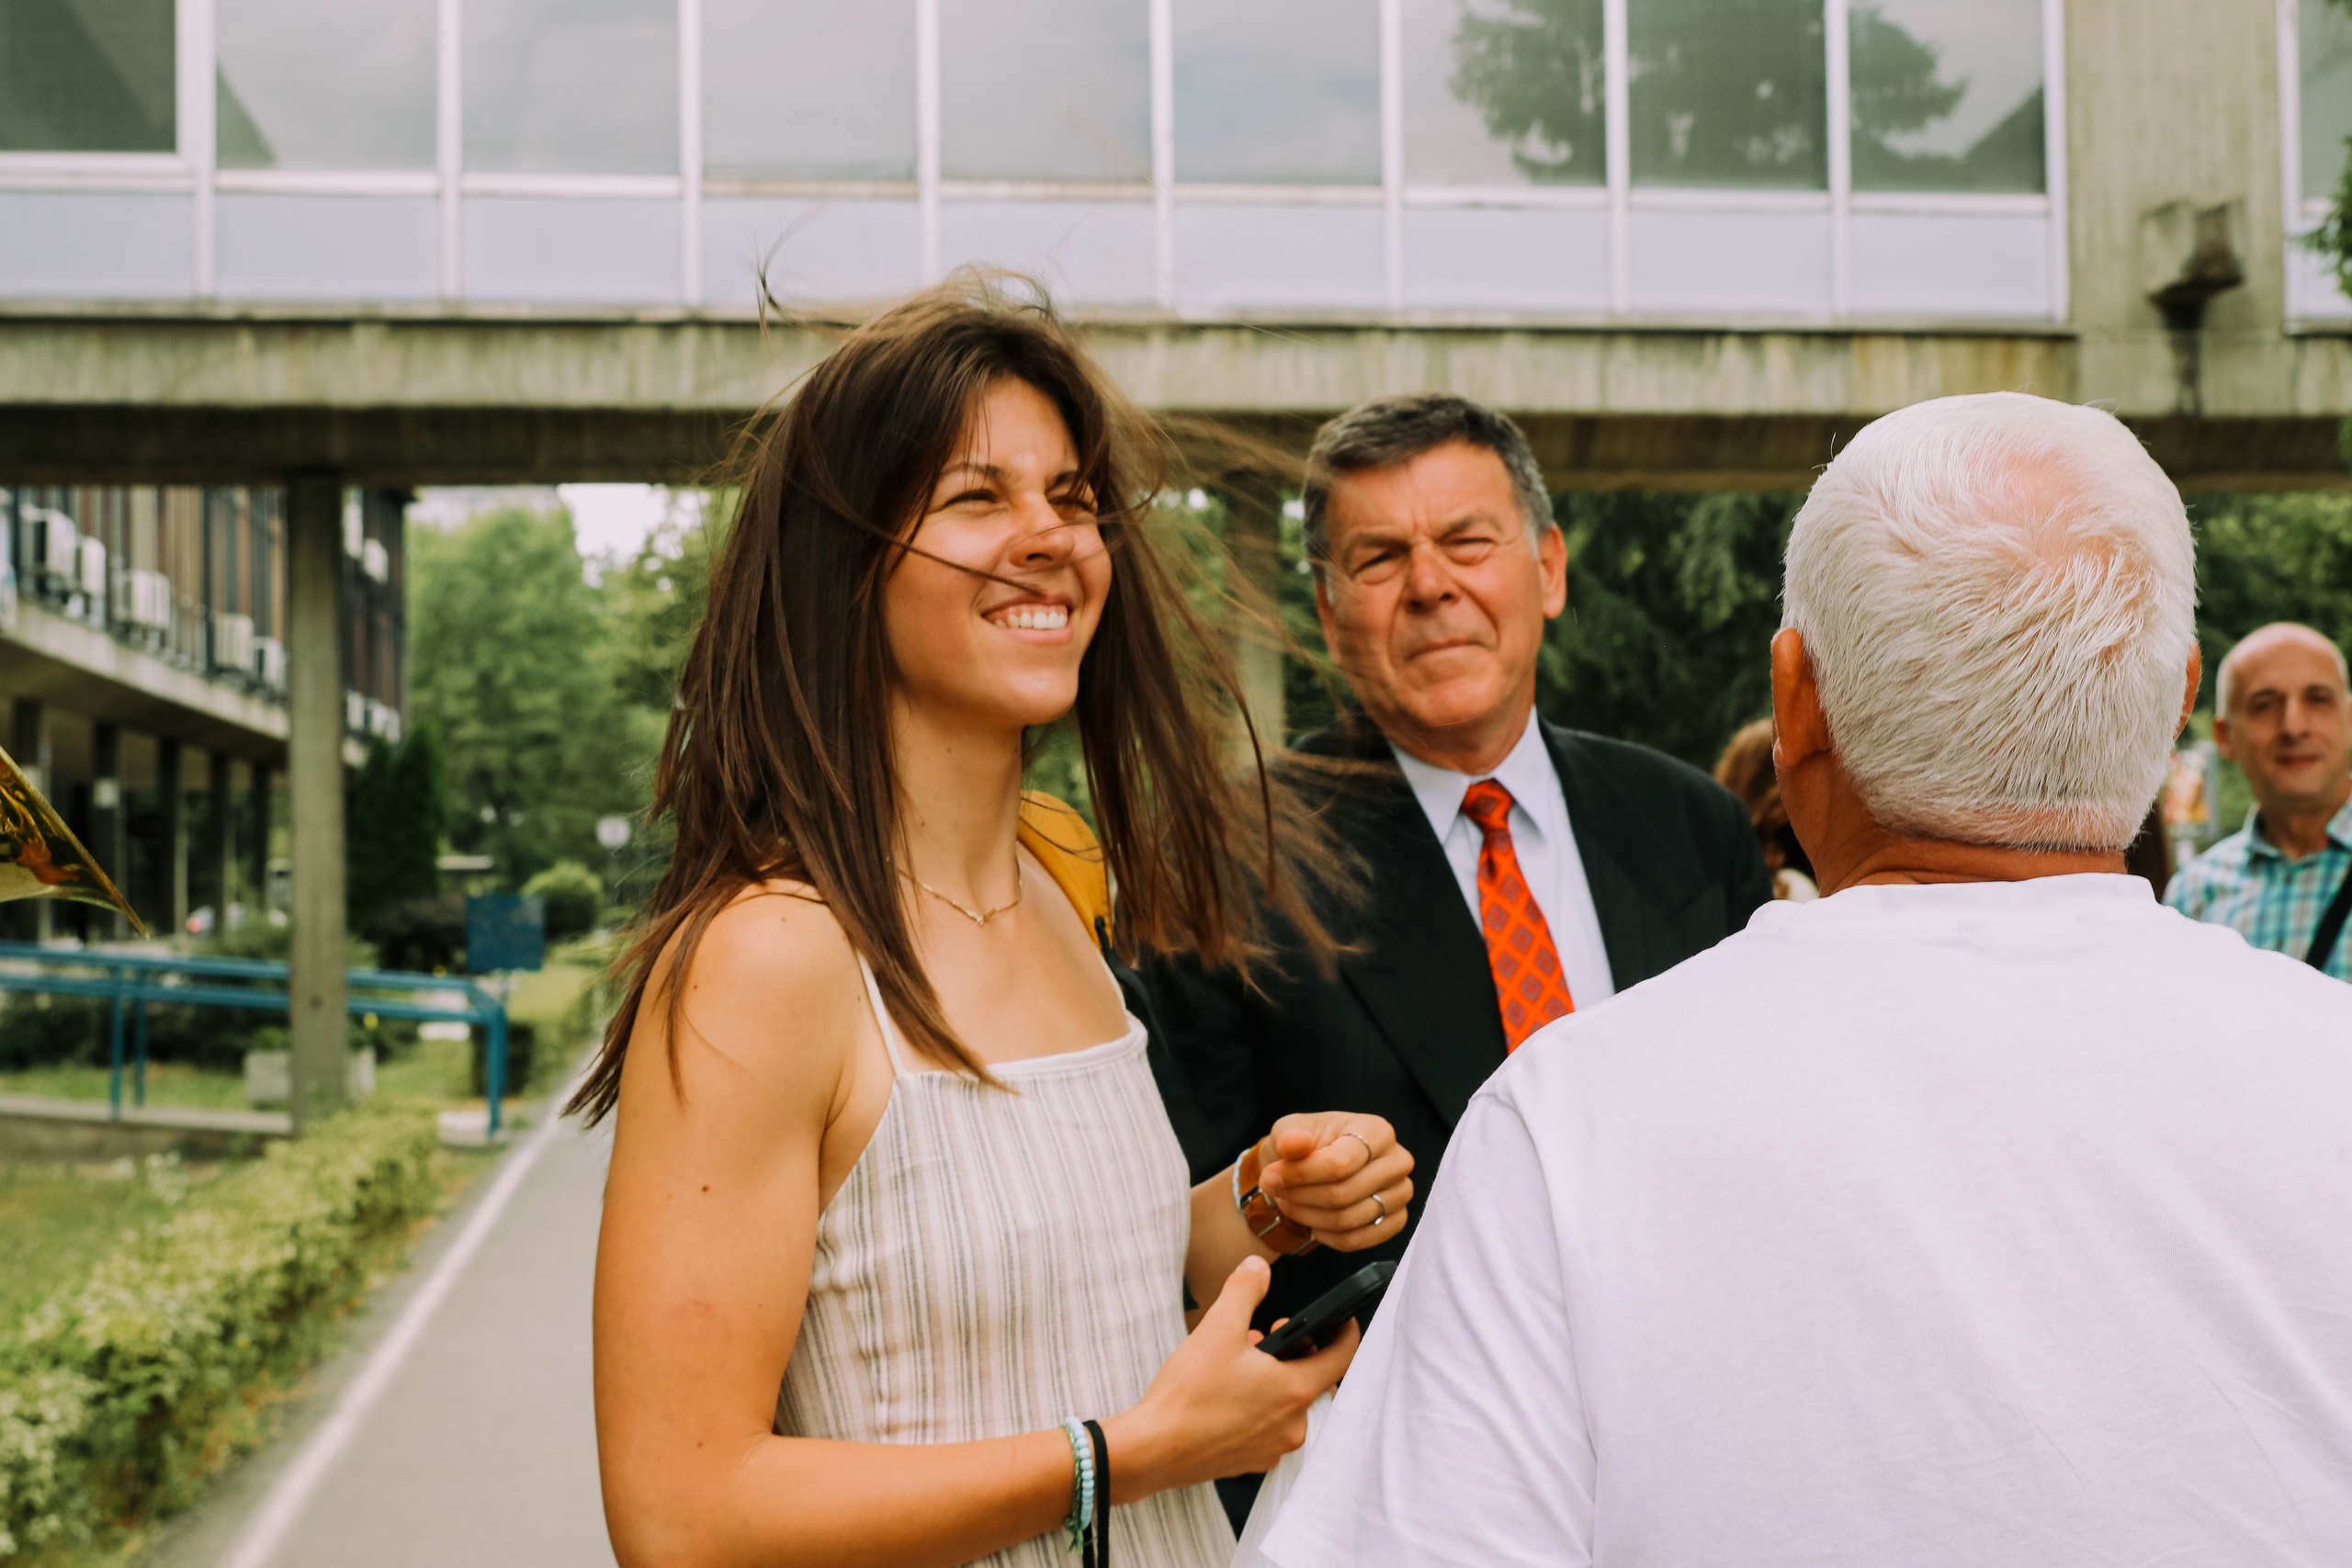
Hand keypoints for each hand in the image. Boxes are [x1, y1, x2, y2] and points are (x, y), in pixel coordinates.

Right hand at [1102, 1256, 1356, 1500]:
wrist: (1152, 1449)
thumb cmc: (1188, 1394)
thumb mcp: (1218, 1327)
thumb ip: (1244, 1289)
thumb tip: (1258, 1267)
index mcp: (1294, 1391)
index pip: (1341, 1358)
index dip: (1345, 1333)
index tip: (1343, 1319)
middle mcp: (1293, 1425)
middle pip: (1310, 1379)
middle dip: (1292, 1351)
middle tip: (1264, 1334)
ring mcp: (1273, 1447)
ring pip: (1286, 1403)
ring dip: (1271, 1378)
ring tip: (1238, 1361)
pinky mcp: (1252, 1461)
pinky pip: (1267, 1426)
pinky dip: (1256, 1405)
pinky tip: (1227, 1392)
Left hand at [1256, 1113, 1413, 1251]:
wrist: (1313, 1169)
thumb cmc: (1305, 1146)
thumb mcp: (1289, 1131)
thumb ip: (1289, 1135)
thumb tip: (1293, 1143)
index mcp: (1377, 1131)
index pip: (1341, 1163)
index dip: (1301, 1175)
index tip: (1271, 1176)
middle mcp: (1397, 1161)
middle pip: (1343, 1193)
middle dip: (1300, 1196)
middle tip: (1276, 1190)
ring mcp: (1401, 1193)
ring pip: (1348, 1220)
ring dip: (1308, 1216)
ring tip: (1289, 1202)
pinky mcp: (1395, 1220)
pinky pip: (1357, 1240)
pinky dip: (1326, 1235)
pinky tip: (1311, 1221)